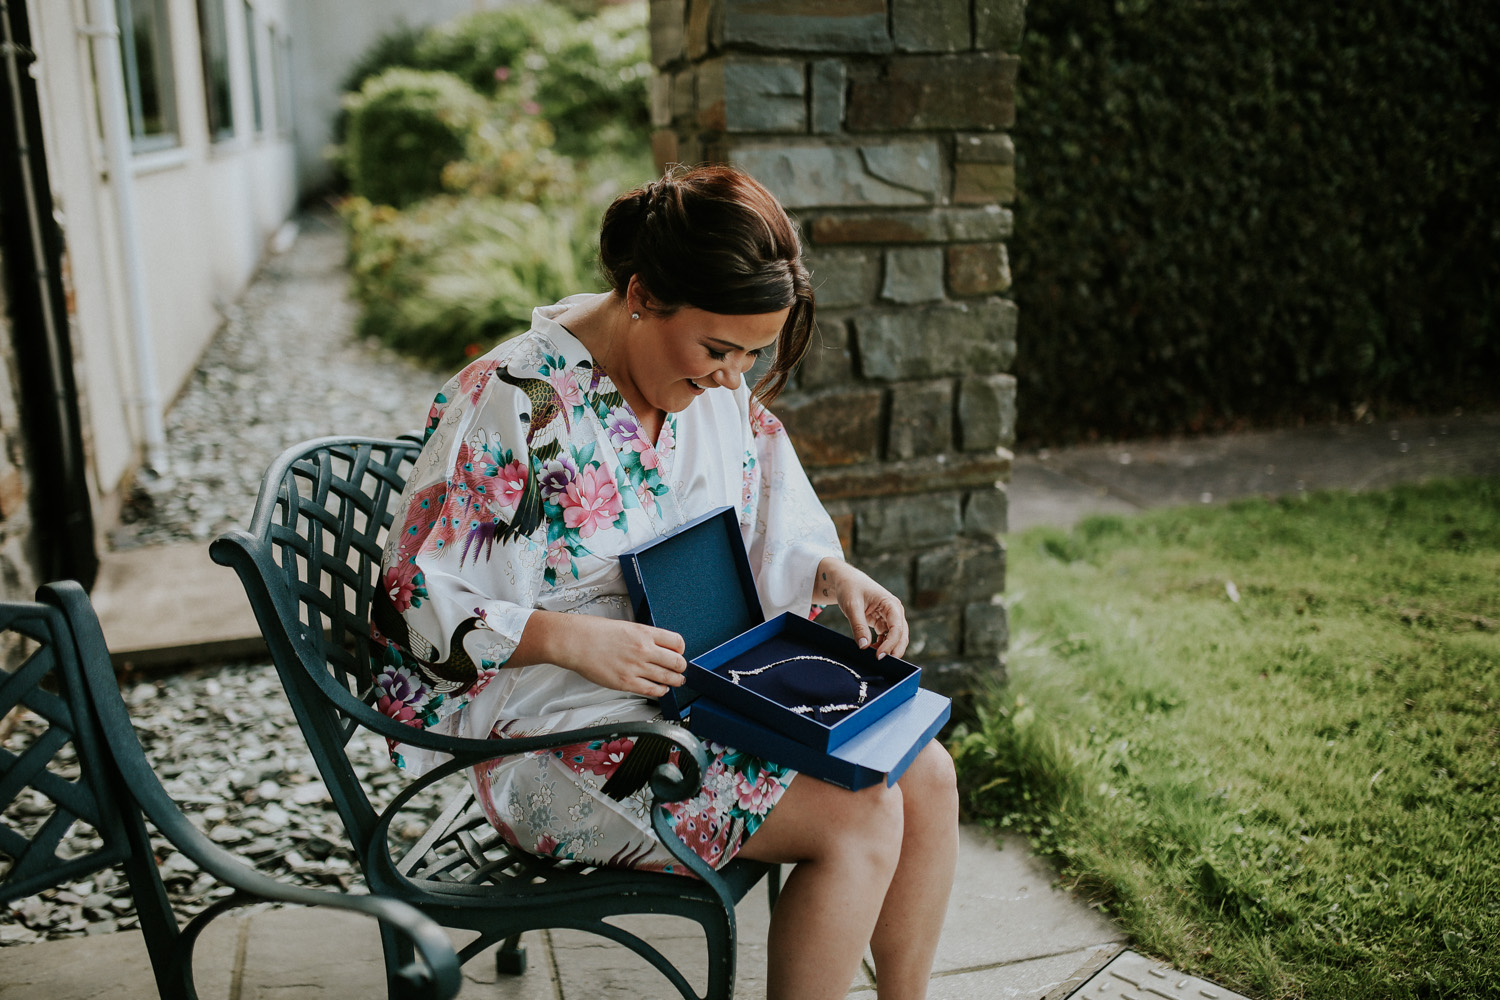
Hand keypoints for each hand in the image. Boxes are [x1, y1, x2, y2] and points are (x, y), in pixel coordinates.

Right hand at [517, 612, 687, 697]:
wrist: (576, 642)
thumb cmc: (595, 632)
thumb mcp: (626, 627)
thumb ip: (643, 637)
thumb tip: (657, 647)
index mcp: (644, 633)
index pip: (677, 642)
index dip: (680, 650)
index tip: (678, 653)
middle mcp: (644, 649)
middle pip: (677, 662)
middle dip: (680, 668)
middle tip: (679, 670)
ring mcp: (636, 667)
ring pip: (668, 678)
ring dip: (674, 681)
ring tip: (674, 682)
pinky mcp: (626, 683)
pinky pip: (652, 690)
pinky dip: (660, 691)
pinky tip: (659, 689)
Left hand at [815, 558, 909, 658]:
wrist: (845, 581)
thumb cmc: (850, 588)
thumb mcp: (852, 606)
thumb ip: (858, 626)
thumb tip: (864, 646)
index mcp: (891, 604)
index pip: (897, 627)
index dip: (890, 643)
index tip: (879, 655)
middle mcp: (895, 612)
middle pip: (901, 635)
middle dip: (894, 650)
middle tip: (879, 661)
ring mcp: (890, 618)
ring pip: (896, 639)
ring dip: (888, 649)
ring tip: (873, 656)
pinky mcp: (883, 623)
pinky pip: (886, 638)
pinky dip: (881, 646)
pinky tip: (871, 650)